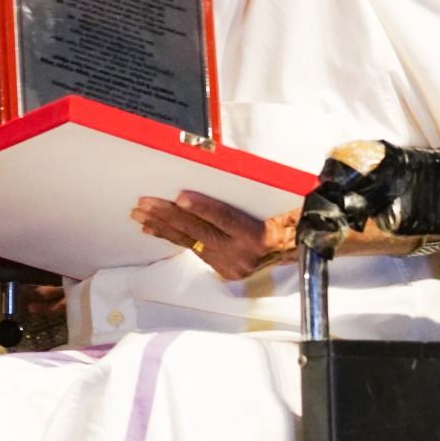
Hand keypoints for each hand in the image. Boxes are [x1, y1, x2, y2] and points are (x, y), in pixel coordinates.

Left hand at [132, 191, 296, 280]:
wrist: (299, 249)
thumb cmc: (287, 219)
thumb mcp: (278, 203)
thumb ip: (251, 193)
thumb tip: (222, 171)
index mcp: (259, 237)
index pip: (226, 220)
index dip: (203, 208)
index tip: (181, 197)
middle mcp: (243, 255)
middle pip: (200, 231)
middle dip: (169, 215)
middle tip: (145, 203)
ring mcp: (231, 265)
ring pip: (191, 242)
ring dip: (163, 226)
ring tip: (140, 214)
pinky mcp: (222, 269)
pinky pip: (192, 250)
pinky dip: (172, 237)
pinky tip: (153, 229)